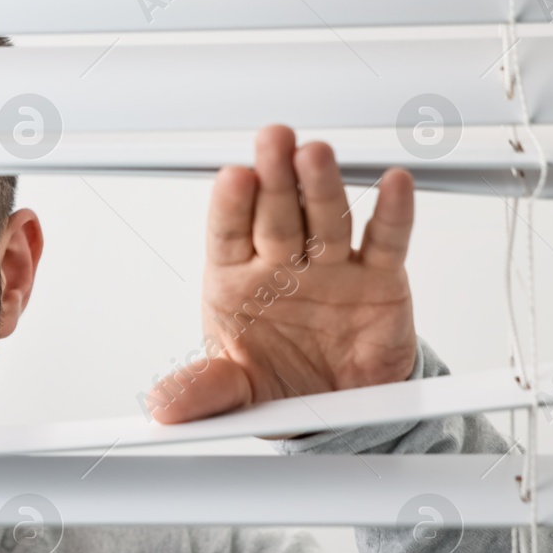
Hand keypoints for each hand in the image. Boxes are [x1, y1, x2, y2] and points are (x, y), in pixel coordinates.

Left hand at [147, 124, 416, 423]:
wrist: (339, 412)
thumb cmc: (278, 383)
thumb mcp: (236, 392)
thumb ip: (204, 392)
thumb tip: (162, 407)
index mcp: (238, 280)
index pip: (229, 234)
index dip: (231, 206)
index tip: (232, 179)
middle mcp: (283, 264)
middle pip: (278, 214)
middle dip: (275, 177)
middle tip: (273, 140)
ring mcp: (331, 267)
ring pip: (326, 218)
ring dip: (322, 185)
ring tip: (315, 155)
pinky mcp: (380, 279)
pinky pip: (385, 241)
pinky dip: (391, 214)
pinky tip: (390, 185)